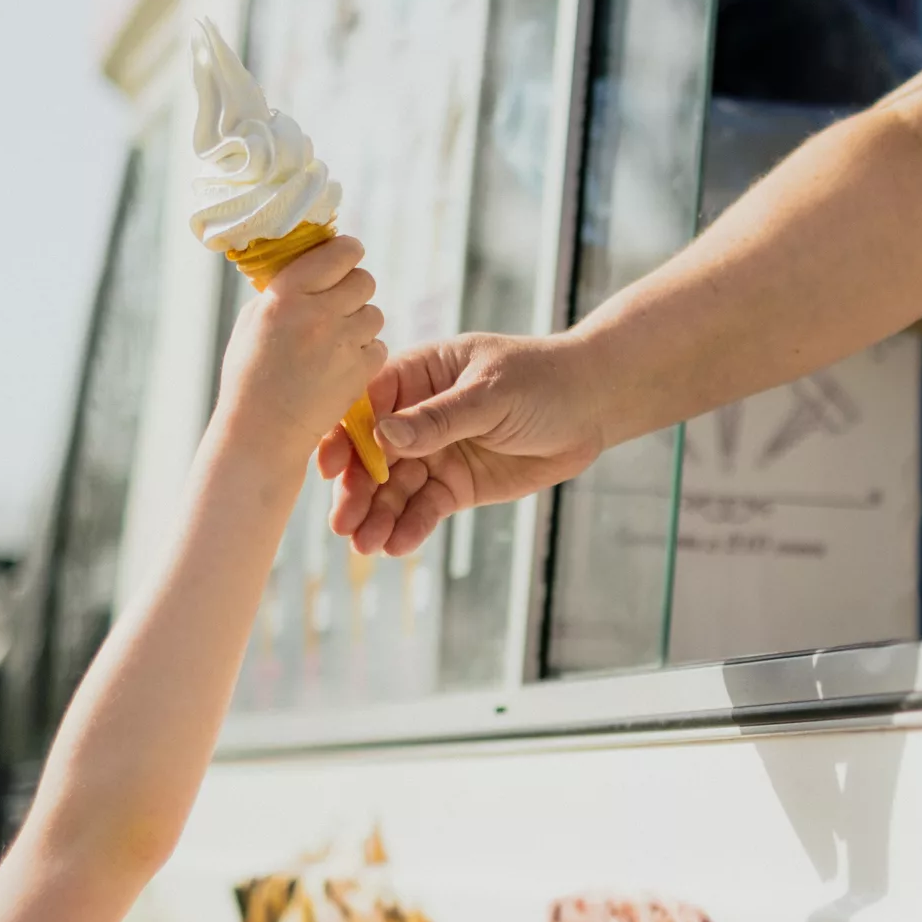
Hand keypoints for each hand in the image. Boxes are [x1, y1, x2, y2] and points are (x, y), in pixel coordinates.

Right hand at [215, 235, 386, 465]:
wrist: (262, 430)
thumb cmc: (250, 375)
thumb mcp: (252, 320)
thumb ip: (283, 291)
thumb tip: (311, 267)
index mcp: (286, 294)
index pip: (339, 252)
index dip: (348, 252)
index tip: (345, 257)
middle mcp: (318, 313)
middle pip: (364, 280)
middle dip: (354, 289)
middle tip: (339, 304)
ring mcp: (342, 343)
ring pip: (374, 313)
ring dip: (360, 323)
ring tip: (336, 341)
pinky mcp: (359, 371)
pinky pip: (378, 346)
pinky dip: (365, 354)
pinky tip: (341, 365)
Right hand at [319, 332, 605, 554]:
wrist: (591, 408)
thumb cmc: (542, 381)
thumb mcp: (490, 394)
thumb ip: (439, 418)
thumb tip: (382, 434)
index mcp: (419, 375)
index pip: (366, 404)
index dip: (343, 435)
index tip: (329, 468)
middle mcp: (418, 416)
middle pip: (372, 454)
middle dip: (356, 488)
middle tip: (343, 523)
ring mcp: (435, 452)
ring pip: (395, 488)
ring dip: (378, 515)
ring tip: (365, 545)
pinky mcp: (456, 486)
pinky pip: (425, 508)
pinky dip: (410, 527)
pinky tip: (396, 546)